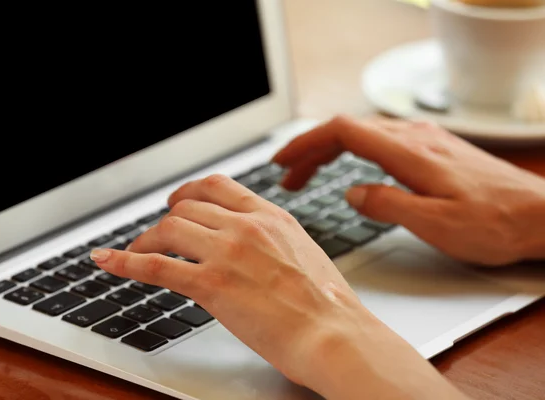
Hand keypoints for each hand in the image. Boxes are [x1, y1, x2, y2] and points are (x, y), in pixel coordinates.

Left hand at [90, 174, 361, 390]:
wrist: (333, 333)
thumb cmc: (325, 304)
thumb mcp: (302, 253)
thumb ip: (271, 239)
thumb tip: (250, 243)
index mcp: (270, 217)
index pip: (217, 186)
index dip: (188, 191)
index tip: (178, 202)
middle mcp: (245, 227)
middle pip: (187, 207)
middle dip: (166, 219)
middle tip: (156, 235)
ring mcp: (226, 253)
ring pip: (168, 229)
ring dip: (145, 239)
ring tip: (137, 251)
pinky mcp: (211, 285)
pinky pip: (155, 266)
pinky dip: (124, 262)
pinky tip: (107, 261)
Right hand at [273, 116, 544, 265]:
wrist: (540, 216)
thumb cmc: (495, 223)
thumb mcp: (435, 224)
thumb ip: (387, 204)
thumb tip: (351, 192)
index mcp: (408, 152)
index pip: (343, 132)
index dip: (306, 143)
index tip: (283, 160)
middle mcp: (414, 138)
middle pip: (348, 130)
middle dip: (311, 151)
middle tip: (288, 176)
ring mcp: (424, 142)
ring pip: (363, 136)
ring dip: (330, 152)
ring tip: (308, 175)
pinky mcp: (433, 151)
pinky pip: (380, 143)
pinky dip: (353, 154)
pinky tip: (351, 170)